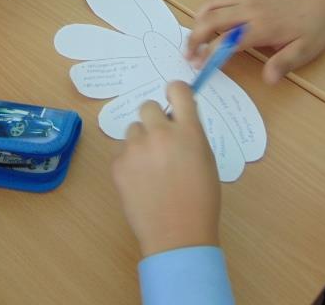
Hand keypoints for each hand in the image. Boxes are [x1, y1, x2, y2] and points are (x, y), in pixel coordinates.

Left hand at [112, 81, 220, 258]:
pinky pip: (123, 152)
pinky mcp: (118, 164)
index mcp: (188, 131)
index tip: (173, 98)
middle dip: (154, 120)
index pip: (177, 90)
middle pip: (148, 106)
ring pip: (133, 130)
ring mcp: (136, 148)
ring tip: (151, 168)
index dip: (175, 92)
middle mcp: (160, 133)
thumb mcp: (206, 159)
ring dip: (141, 141)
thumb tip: (178, 118)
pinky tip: (141, 182)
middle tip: (161, 142)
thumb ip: (191, 134)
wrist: (178, 235)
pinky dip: (130, 162)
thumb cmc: (201, 200)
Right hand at [187, 0, 324, 83]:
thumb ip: (284, 63)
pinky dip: (206, 9)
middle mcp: (250, 9)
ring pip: (210, 5)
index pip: (226, 40)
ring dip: (197, 22)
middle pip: (210, 20)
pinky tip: (205, 21)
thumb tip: (268, 80)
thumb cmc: (314, 25)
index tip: (200, 65)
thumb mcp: (306, 49)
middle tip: (188, 55)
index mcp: (263, 27)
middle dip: (194, 38)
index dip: (209, 54)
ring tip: (193, 39)